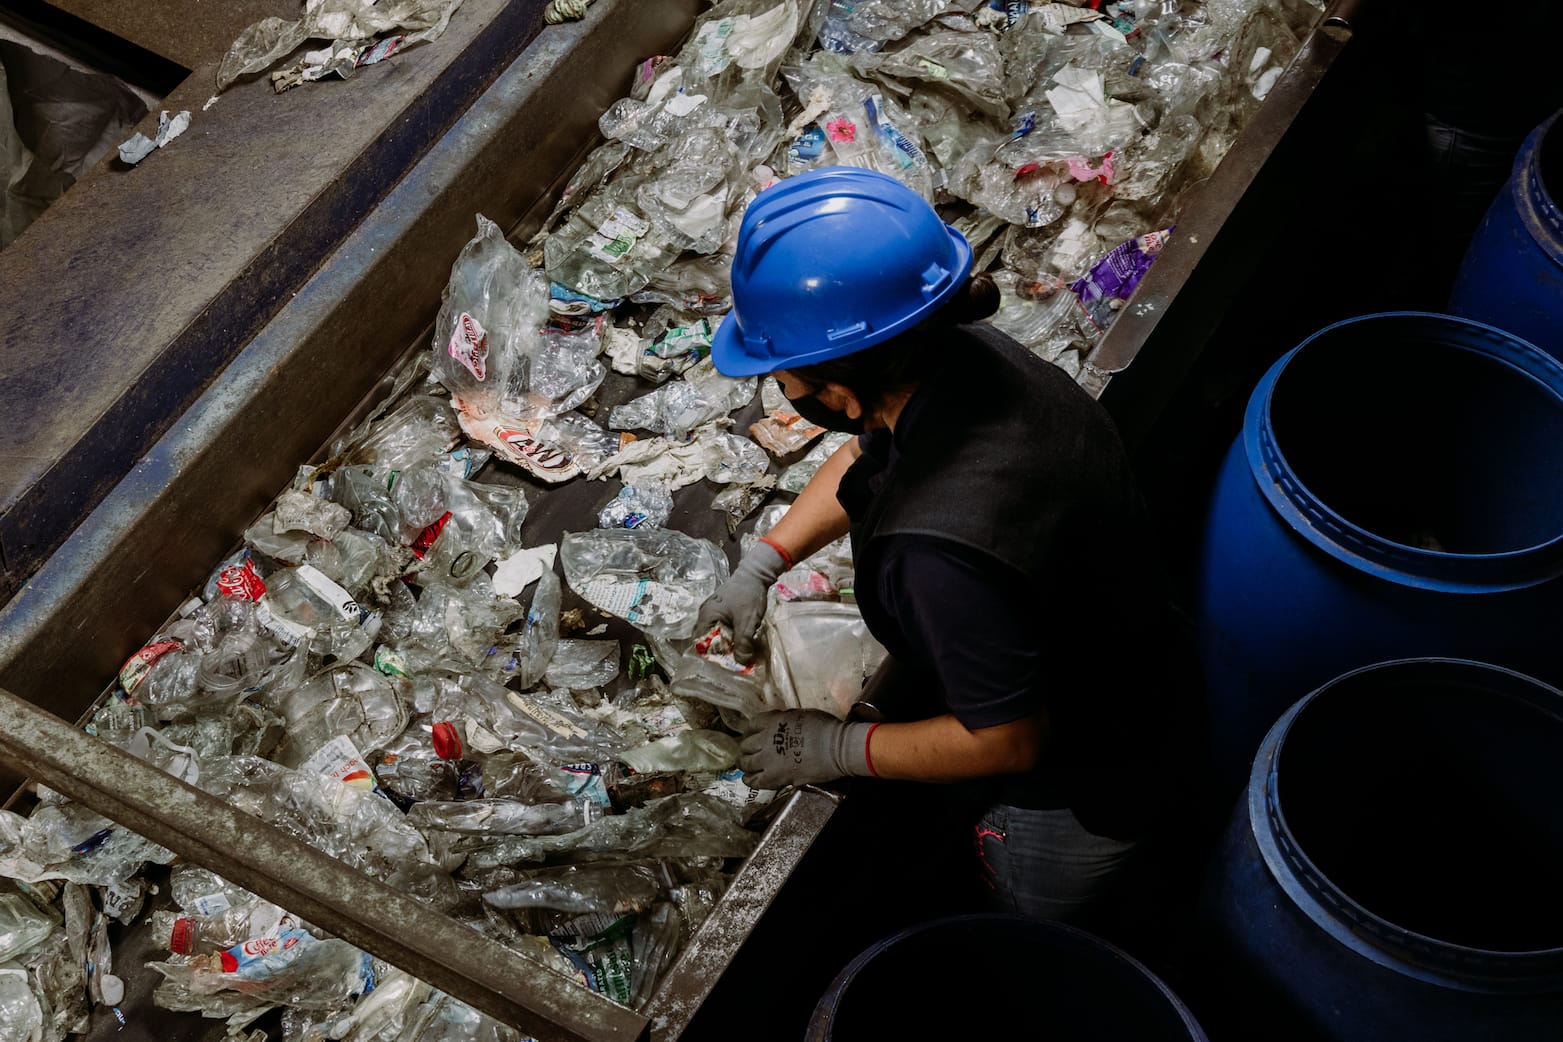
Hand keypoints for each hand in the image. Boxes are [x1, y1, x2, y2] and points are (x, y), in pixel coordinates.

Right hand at [695, 541, 787, 662]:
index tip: (724, 664)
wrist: (756, 573)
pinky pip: (719, 626)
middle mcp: (704, 613)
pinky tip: (737, 638)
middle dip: (718, 651)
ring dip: (724, 643)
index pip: (700, 643)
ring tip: (735, 651)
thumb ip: (743, 644)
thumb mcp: (747, 623)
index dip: (711, 656)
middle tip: (731, 661)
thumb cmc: (749, 597)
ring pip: (713, 633)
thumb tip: (741, 663)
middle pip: (706, 639)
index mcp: (706, 616)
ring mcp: (711, 610)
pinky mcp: (720, 608)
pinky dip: (727, 634)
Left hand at [737, 710, 874, 788]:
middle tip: (747, 752)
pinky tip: (749, 780)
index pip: (753, 724)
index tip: (751, 734)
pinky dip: (750, 780)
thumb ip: (785, 721)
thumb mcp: (801, 715)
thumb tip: (780, 726)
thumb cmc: (825, 728)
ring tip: (744, 766)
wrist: (836, 748)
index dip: (750, 730)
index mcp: (773, 721)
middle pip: (746, 744)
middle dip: (746, 748)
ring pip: (746, 762)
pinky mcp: (775, 777)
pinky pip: (755, 781)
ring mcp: (768, 759)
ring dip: (744, 764)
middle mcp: (766, 739)